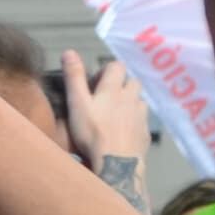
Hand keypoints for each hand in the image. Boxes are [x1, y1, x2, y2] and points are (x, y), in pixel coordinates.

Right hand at [60, 51, 149, 202]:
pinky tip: (122, 133)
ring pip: (138, 101)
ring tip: (114, 116)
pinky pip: (141, 121)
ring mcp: (141, 115)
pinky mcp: (145, 133)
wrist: (117, 163)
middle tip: (105, 100)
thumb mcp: (77, 104)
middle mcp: (131, 98)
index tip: (94, 83)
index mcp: (114, 89)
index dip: (106, 71)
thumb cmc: (92, 133)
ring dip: (129, 103)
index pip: (117, 66)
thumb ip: (73, 78)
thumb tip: (69, 51)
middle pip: (132, 82)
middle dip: (121, 86)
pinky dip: (133, 122)